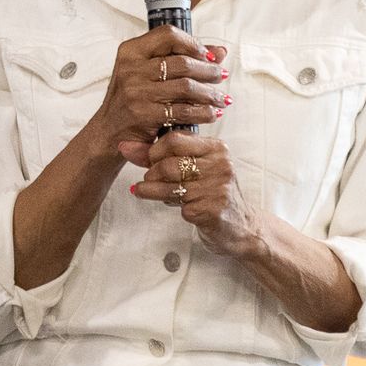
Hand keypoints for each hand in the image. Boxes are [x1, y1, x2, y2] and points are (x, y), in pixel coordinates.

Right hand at [82, 25, 228, 154]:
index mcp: (131, 51)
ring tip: (221, 98)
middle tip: (221, 76)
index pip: (168, 35)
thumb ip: (181, 58)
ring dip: (210, 93)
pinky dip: (203, 112)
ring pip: (186, 86)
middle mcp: (131, 68)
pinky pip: (183, 111)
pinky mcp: (143, 114)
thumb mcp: (148, 72)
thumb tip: (219, 52)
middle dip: (209, 71)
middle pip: (182, 62)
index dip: (194, 44)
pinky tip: (211, 113)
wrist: (109, 131)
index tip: (208, 56)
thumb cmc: (132, 98)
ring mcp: (136, 91)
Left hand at [120, 131, 260, 257]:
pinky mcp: (211, 210)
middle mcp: (220, 165)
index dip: (154, 150)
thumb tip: (124, 145)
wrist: (241, 226)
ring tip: (145, 190)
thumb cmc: (212, 191)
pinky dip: (169, 205)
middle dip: (152, 173)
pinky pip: (179, 206)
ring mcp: (217, 188)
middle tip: (149, 178)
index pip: (174, 139)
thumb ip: (160, 154)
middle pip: (168, 163)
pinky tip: (175, 205)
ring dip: (151, 190)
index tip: (150, 159)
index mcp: (217, 148)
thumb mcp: (194, 167)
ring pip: (169, 185)